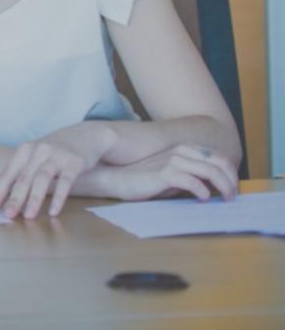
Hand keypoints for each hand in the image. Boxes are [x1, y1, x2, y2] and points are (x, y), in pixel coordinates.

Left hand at [0, 122, 116, 218]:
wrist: (86, 135)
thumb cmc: (56, 150)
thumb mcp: (36, 155)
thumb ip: (24, 172)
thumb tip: (8, 198)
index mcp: (24, 150)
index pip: (7, 174)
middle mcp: (38, 150)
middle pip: (23, 178)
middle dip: (14, 198)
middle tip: (7, 215)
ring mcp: (56, 155)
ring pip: (41, 179)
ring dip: (33, 199)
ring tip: (28, 217)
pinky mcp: (74, 162)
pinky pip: (65, 182)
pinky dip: (58, 198)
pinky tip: (53, 212)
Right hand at [98, 145, 238, 203]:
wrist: (116, 178)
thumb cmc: (143, 180)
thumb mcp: (171, 175)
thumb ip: (190, 175)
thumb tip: (213, 187)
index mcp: (183, 149)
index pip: (217, 156)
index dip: (230, 173)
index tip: (233, 189)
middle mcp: (180, 151)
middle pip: (219, 162)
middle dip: (232, 180)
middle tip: (233, 196)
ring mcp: (172, 161)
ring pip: (210, 171)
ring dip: (223, 186)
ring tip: (225, 199)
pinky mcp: (164, 173)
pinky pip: (192, 181)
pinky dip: (203, 191)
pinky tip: (202, 199)